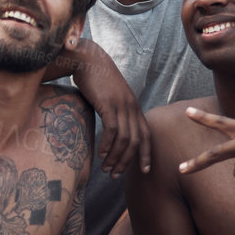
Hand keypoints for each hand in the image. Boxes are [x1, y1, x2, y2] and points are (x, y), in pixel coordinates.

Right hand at [72, 44, 150, 175]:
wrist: (88, 59)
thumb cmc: (96, 79)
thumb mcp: (111, 97)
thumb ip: (115, 112)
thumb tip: (111, 130)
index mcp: (134, 107)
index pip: (146, 135)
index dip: (147, 154)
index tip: (144, 170)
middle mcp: (132, 107)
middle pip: (136, 141)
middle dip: (127, 162)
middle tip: (115, 175)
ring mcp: (121, 105)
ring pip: (125, 139)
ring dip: (115, 157)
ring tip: (106, 169)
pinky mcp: (108, 104)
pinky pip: (112, 130)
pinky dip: (107, 146)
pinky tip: (100, 155)